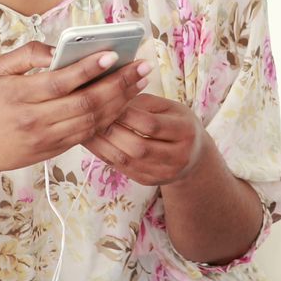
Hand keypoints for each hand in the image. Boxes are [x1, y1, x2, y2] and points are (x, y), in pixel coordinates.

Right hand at [0, 41, 151, 180]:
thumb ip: (28, 54)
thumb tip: (59, 48)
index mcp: (20, 95)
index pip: (62, 81)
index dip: (89, 68)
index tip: (113, 54)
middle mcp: (35, 118)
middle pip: (86, 102)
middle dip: (119, 84)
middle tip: (142, 67)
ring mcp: (47, 137)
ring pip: (93, 120)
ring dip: (121, 101)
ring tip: (140, 82)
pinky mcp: (55, 150)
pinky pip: (89, 134)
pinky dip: (110, 118)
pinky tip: (125, 102)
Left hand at [83, 93, 209, 186]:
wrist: (193, 155)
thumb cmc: (177, 123)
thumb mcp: (169, 107)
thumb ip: (143, 103)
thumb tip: (111, 99)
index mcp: (186, 131)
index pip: (150, 125)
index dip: (126, 114)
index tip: (106, 101)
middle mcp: (179, 156)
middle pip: (138, 146)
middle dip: (111, 131)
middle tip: (90, 116)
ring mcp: (164, 173)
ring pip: (127, 161)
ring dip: (103, 145)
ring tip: (87, 129)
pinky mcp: (150, 181)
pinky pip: (122, 169)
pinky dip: (104, 155)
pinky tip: (93, 143)